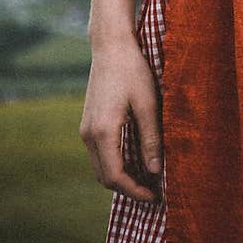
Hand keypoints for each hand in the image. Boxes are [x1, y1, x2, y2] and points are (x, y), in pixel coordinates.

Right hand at [79, 36, 162, 202]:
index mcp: (103, 132)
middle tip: (154, 190)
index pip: (115, 176)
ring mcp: (85, 129)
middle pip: (105, 177)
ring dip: (122, 177)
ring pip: (101, 167)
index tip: (155, 195)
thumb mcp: (147, 104)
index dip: (135, 191)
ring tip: (148, 177)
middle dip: (129, 188)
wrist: (110, 46)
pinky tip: (135, 159)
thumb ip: (151, 140)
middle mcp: (89, 135)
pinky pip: (99, 154)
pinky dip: (115, 163)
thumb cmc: (132, 70)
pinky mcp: (88, 123)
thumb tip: (156, 171)